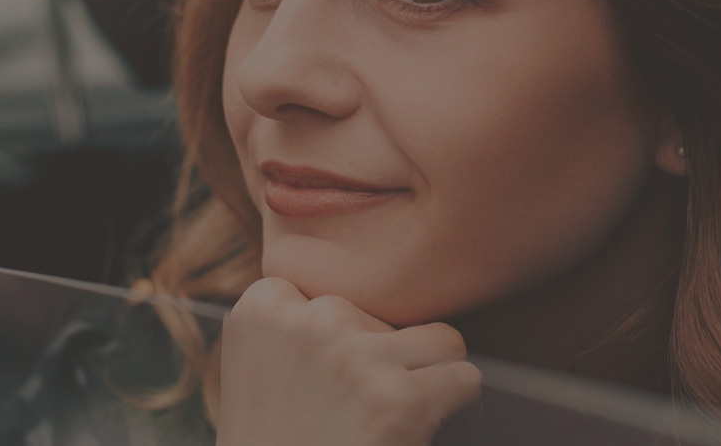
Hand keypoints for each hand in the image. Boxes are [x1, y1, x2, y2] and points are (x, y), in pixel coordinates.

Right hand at [215, 277, 481, 445]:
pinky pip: (463, 377)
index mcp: (258, 314)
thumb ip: (295, 339)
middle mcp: (304, 324)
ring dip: (430, 380)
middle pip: (379, 316)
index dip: (340, 339)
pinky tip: (444, 428)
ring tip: (417, 415)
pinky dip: (463, 407)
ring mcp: (352, 357)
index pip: (321, 293)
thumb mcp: (257, 384)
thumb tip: (362, 312)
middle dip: (384, 359)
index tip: (339, 378)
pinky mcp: (397, 399)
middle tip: (371, 412)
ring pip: (436, 342)